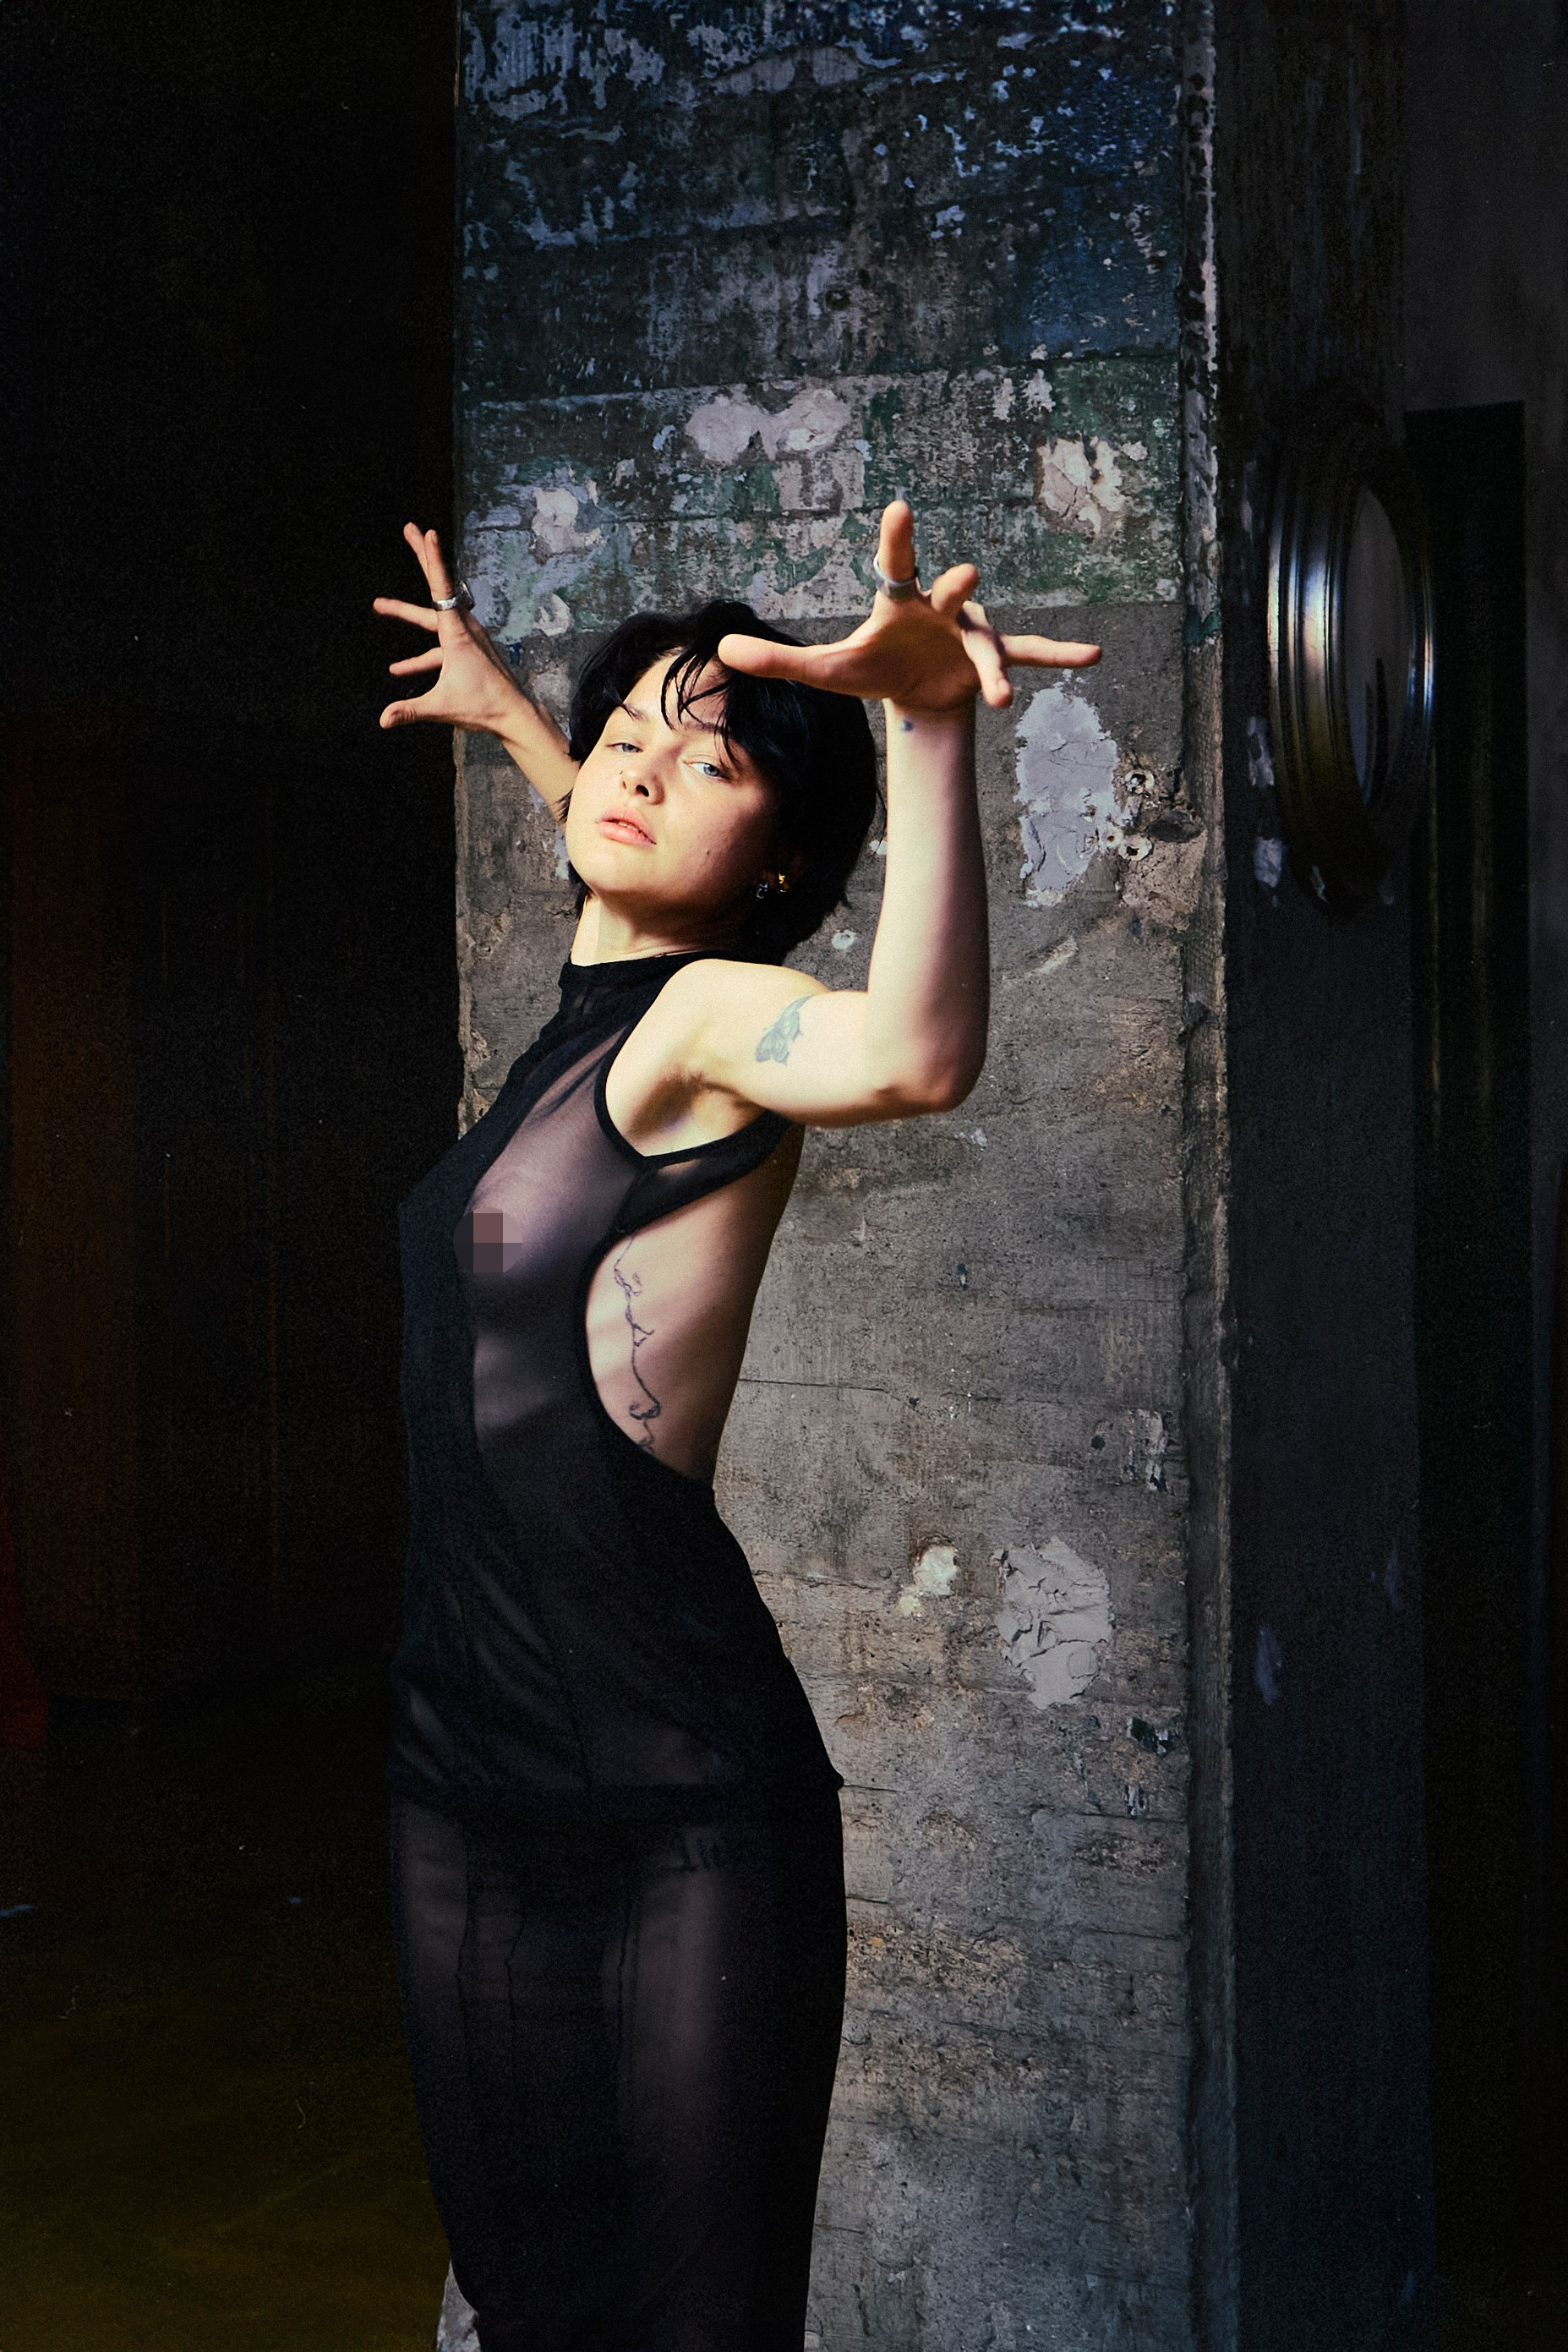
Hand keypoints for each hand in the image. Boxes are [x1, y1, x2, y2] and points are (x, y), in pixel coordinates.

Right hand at [373, 524, 529, 733]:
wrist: (513, 715)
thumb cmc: (483, 707)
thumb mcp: (441, 707)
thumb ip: (410, 711)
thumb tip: (383, 719)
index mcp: (457, 634)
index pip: (441, 588)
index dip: (432, 559)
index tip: (427, 533)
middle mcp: (464, 629)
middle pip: (437, 586)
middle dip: (422, 557)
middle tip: (409, 529)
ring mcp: (467, 638)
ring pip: (433, 617)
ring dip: (407, 612)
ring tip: (379, 605)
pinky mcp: (467, 651)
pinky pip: (437, 647)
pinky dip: (420, 655)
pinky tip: (398, 668)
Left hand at [716, 500, 1101, 712]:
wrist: (914, 694)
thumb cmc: (871, 669)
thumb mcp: (824, 672)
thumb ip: (777, 661)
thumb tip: (720, 653)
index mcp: (899, 603)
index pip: (894, 565)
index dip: (896, 538)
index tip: (899, 508)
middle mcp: (940, 610)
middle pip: (950, 593)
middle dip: (959, 587)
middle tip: (967, 575)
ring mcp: (969, 635)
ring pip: (987, 643)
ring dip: (994, 669)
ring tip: (1002, 699)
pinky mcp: (989, 661)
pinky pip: (1027, 655)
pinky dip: (1058, 656)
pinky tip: (1093, 656)